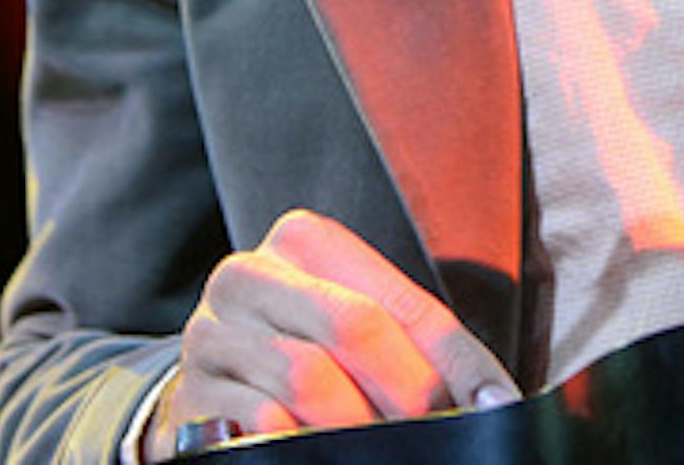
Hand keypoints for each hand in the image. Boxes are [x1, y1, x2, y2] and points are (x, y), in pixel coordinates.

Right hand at [144, 208, 518, 455]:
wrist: (209, 381)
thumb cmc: (304, 348)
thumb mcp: (356, 324)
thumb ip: (415, 344)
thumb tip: (492, 402)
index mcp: (303, 241)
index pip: (399, 302)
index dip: (454, 360)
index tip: (493, 405)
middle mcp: (248, 275)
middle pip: (355, 327)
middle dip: (408, 391)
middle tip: (438, 431)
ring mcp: (211, 335)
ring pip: (307, 378)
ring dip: (357, 424)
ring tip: (384, 446)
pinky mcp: (190, 399)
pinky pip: (261, 424)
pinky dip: (302, 443)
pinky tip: (324, 452)